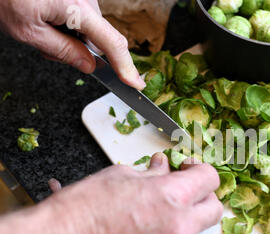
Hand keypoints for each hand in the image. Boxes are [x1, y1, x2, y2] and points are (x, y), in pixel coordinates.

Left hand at [0, 0, 145, 89]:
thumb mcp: (28, 31)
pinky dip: (66, 26)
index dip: (126, 67)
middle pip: (98, 40)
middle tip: (47, 49)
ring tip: (40, 29)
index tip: (136, 83)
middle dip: (79, 51)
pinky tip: (44, 19)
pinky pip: (80, 18)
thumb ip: (63, 51)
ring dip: (68, 38)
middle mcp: (86, 0)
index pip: (112, 44)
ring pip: (87, 31)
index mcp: (77, 9)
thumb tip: (89, 66)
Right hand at [0, 153, 222, 233]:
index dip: (200, 169)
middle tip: (185, 186)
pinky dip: (167, 232)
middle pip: (214, 209)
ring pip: (194, 228)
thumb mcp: (121, 176)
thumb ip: (152, 173)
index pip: (209, 178)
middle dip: (204, 195)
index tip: (188, 168)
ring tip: (156, 205)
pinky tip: (144, 224)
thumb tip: (164, 168)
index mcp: (171, 196)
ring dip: (184, 214)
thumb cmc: (82, 210)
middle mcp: (178, 226)